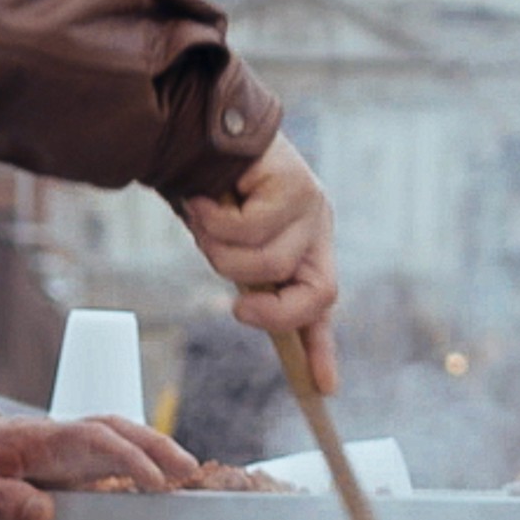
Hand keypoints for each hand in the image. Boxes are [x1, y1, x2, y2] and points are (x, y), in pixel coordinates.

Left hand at [0, 410, 202, 519]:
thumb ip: (4, 501)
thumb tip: (44, 514)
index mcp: (42, 440)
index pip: (94, 440)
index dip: (127, 458)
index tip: (153, 480)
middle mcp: (62, 438)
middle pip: (118, 431)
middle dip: (156, 446)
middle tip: (188, 469)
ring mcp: (70, 448)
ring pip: (120, 439)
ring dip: (155, 451)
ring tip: (186, 474)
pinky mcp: (73, 461)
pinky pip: (113, 455)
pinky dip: (141, 461)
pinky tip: (159, 481)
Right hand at [181, 136, 339, 394]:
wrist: (194, 131)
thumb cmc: (207, 190)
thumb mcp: (227, 245)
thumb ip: (244, 276)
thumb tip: (251, 308)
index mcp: (302, 251)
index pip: (318, 306)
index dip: (322, 349)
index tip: (325, 388)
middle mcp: (315, 232)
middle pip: (318, 296)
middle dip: (270, 313)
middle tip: (237, 308)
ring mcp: (312, 209)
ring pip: (270, 266)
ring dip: (221, 253)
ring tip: (204, 223)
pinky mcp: (297, 185)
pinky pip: (253, 229)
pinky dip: (215, 222)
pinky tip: (203, 200)